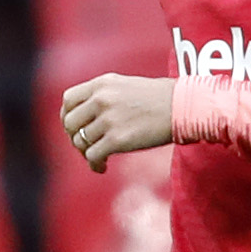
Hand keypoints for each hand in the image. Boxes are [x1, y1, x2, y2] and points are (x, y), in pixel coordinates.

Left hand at [59, 73, 174, 173]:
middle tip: (85, 145)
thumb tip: (84, 117)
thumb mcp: (125, 86)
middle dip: (74, 136)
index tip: (75, 126)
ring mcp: (108, 119)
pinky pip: (93, 156)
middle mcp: (101, 99)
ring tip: (98, 157)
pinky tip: (102, 167)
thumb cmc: (158, 98)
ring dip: (86, 153)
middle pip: (69, 122)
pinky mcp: (117, 140)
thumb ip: (103, 96)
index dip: (67, 115)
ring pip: (79, 141)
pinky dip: (94, 164)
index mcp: (102, 84)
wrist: (183, 106)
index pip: (68, 99)